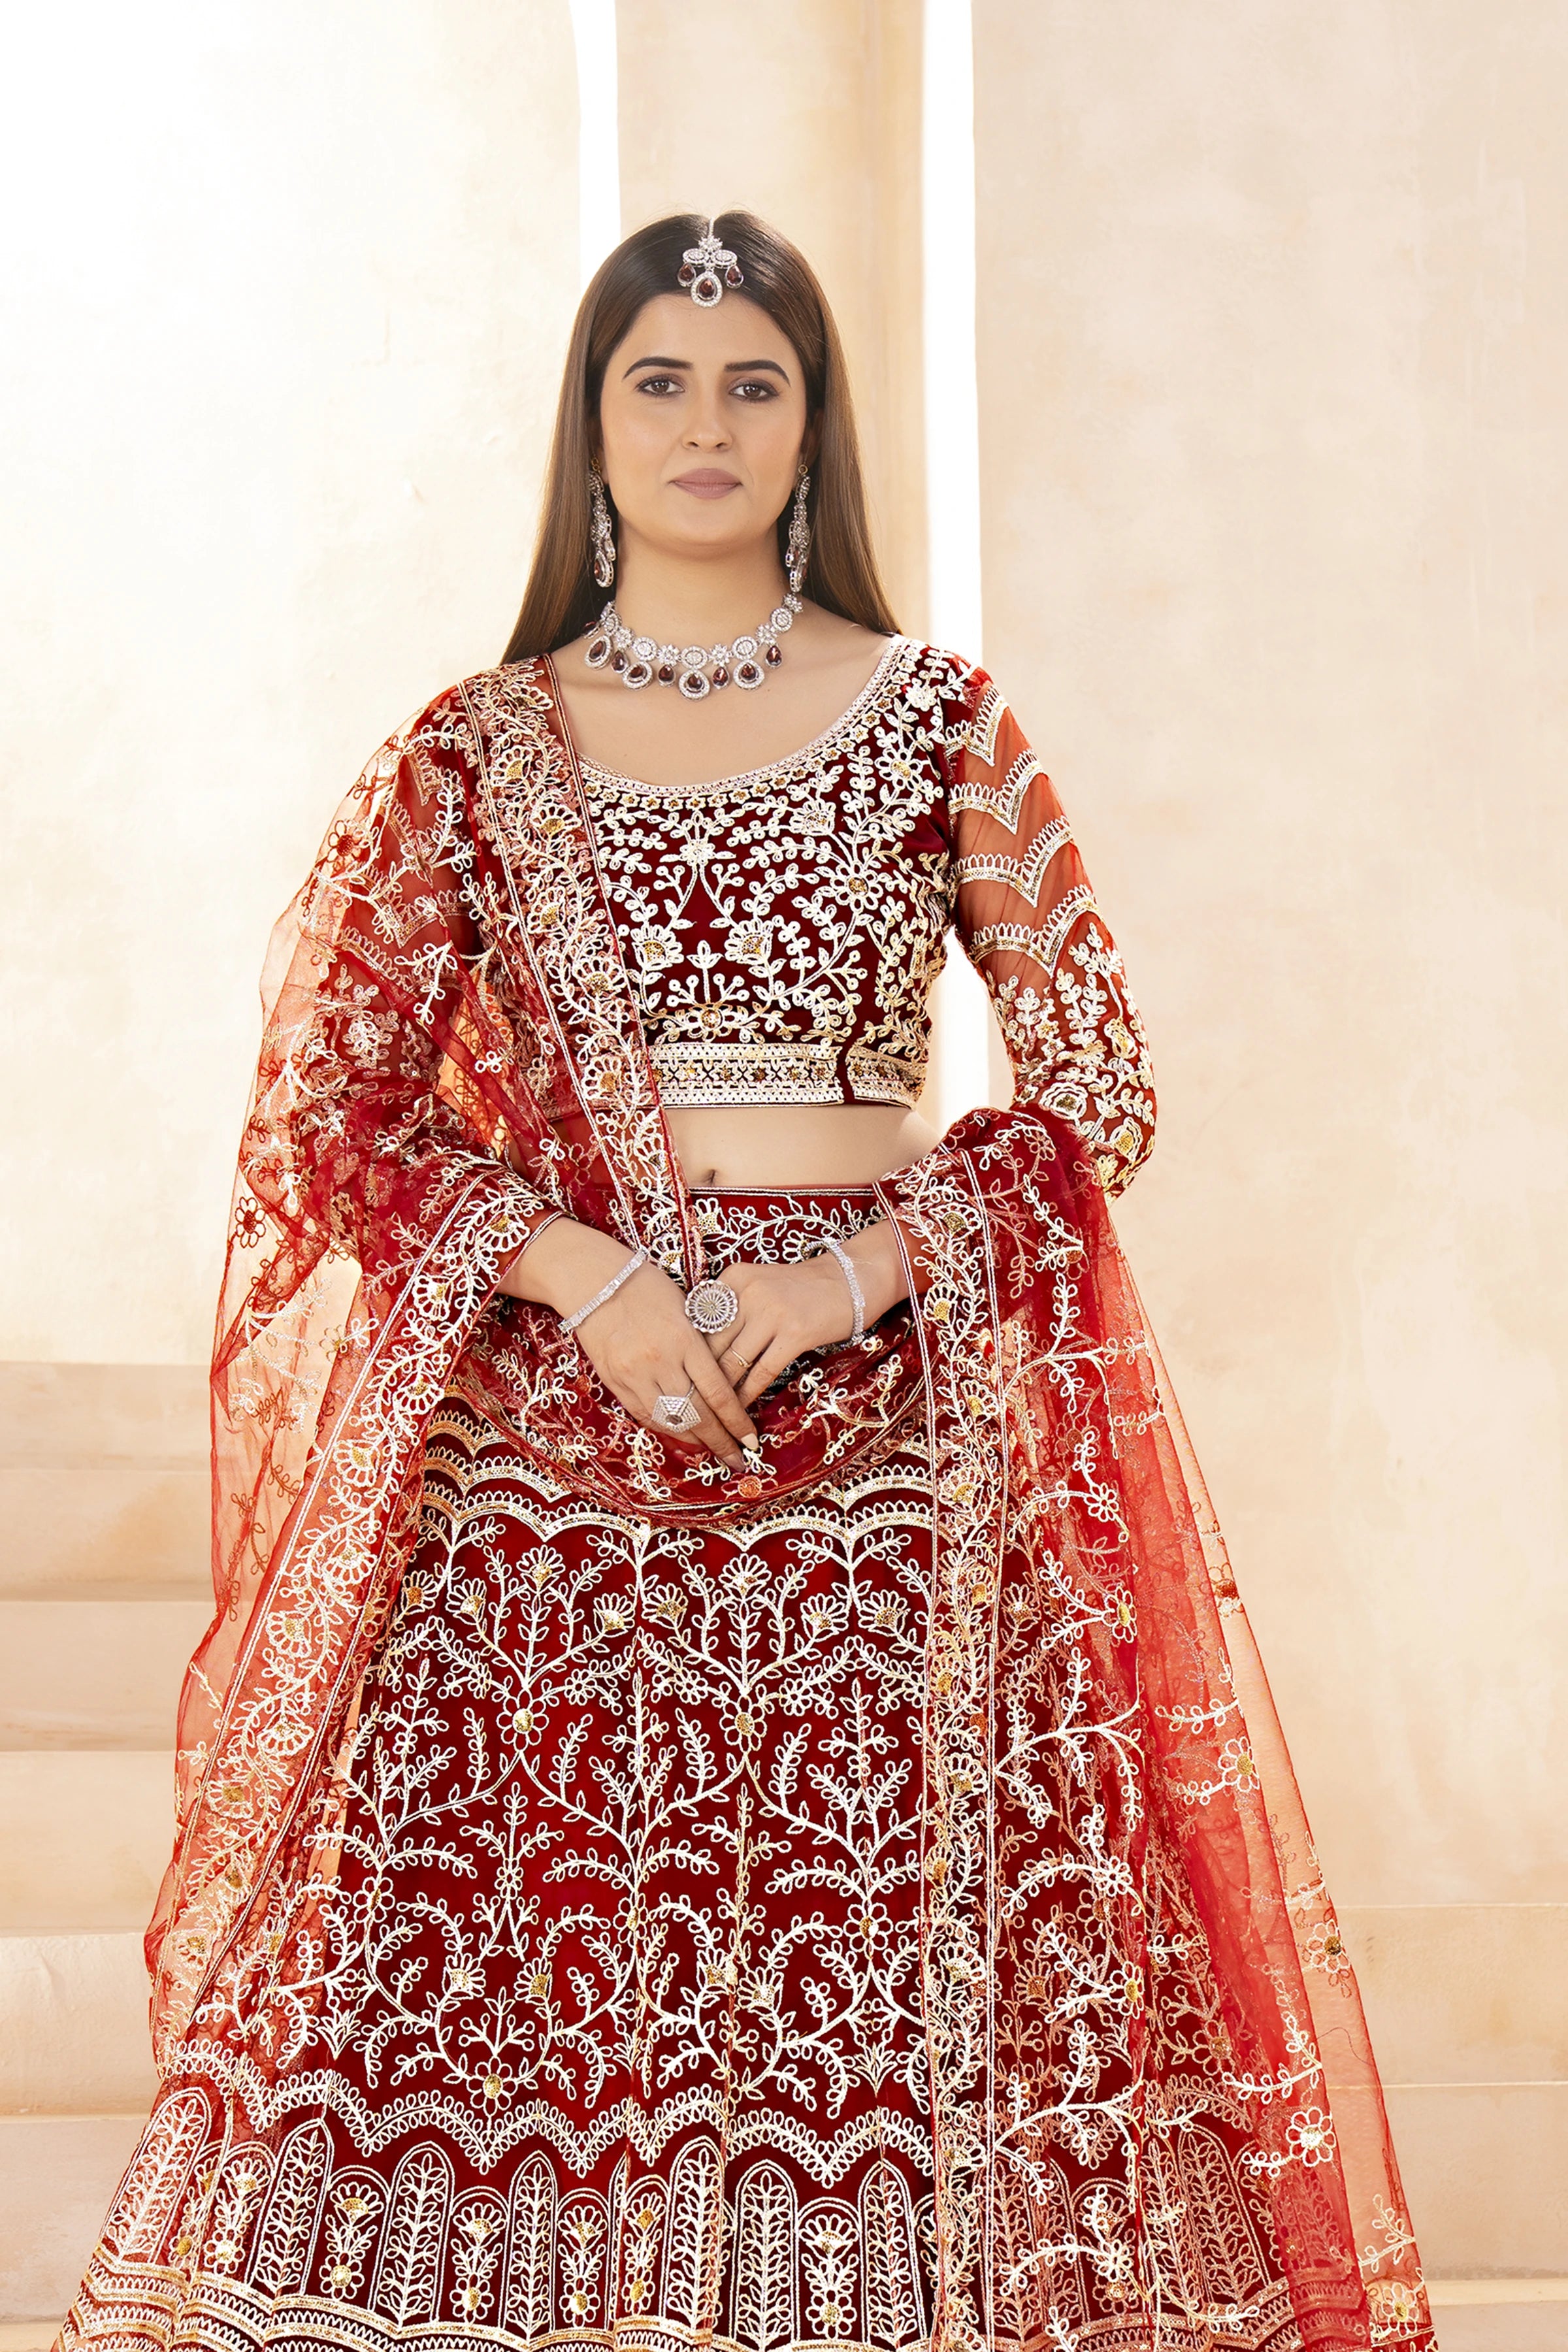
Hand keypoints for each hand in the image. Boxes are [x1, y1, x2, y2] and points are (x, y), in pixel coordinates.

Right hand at [500, 1220, 755, 1468]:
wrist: (594, 1281)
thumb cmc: (647, 1286)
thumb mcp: (686, 1309)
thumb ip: (703, 1347)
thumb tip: (723, 1384)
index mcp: (685, 1340)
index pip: (718, 1393)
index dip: (737, 1422)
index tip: (751, 1440)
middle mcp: (661, 1362)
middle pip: (697, 1415)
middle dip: (720, 1442)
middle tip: (737, 1459)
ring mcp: (635, 1375)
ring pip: (671, 1421)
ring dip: (695, 1440)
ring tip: (713, 1451)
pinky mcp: (615, 1382)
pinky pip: (645, 1416)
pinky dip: (667, 1429)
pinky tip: (683, 1436)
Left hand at [708, 1223, 908, 1407]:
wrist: (849, 1280)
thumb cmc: (799, 1288)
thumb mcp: (757, 1286)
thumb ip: (729, 1310)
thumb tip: (698, 1352)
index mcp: (733, 1278)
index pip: (699, 1323)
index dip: (689, 1355)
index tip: (680, 1378)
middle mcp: (748, 1291)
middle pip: (712, 1344)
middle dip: (700, 1379)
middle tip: (690, 1404)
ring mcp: (772, 1312)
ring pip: (734, 1361)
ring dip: (722, 1393)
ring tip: (713, 1414)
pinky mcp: (795, 1333)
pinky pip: (762, 1371)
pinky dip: (748, 1394)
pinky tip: (742, 1410)